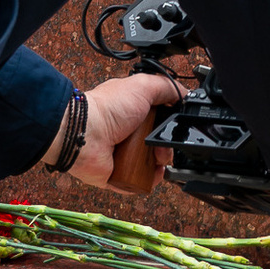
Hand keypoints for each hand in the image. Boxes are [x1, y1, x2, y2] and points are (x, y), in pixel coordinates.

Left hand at [70, 71, 180, 188]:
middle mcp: (127, 132)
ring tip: (160, 160)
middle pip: (157, 143)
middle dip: (167, 146)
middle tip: (167, 145)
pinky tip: (153, 175)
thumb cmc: (108, 108)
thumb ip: (167, 87)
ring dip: (160, 164)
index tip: (178, 126)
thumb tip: (185, 95)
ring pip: (149, 164)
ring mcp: (121, 154)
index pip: (159, 118)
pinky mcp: (115, 175)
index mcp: (133, 111)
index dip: (170, 123)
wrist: (84, 135)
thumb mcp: (143, 86)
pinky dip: (147, 181)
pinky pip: (136, 183)